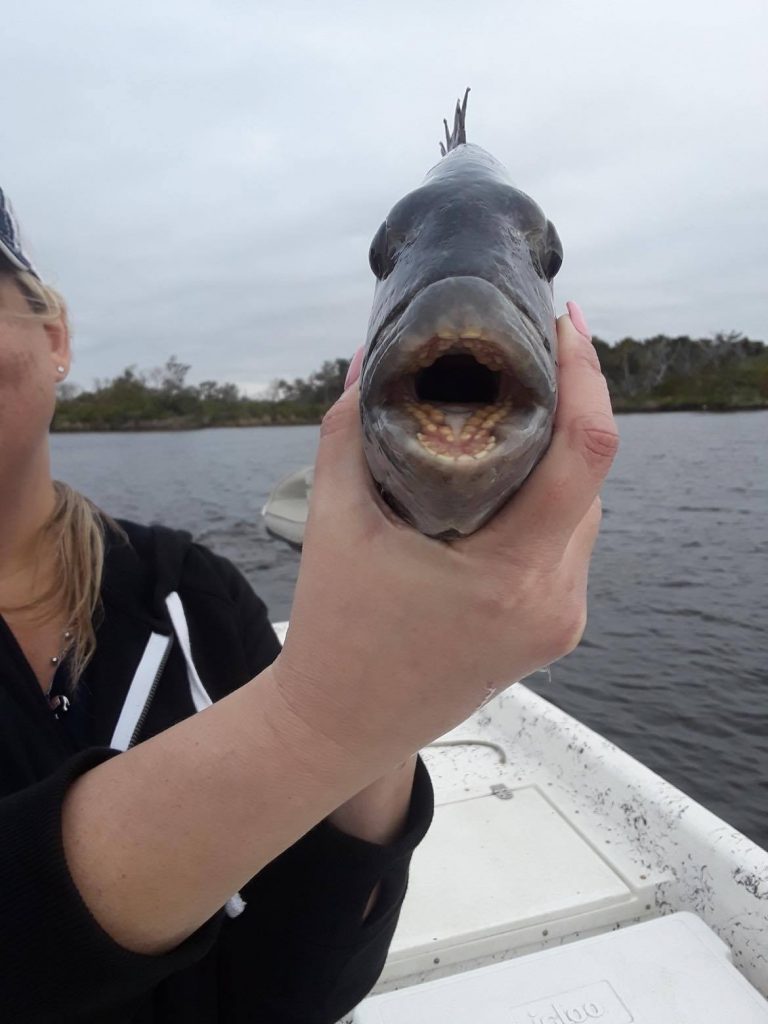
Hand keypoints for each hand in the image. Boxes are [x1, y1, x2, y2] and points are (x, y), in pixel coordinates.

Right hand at [269, 311, 617, 775]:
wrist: (342, 724)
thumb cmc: (335, 630)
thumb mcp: (334, 521)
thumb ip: (350, 429)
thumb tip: (369, 355)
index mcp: (510, 574)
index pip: (586, 453)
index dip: (587, 374)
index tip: (565, 322)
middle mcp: (554, 599)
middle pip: (589, 475)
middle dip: (564, 408)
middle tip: (522, 357)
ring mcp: (561, 619)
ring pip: (583, 509)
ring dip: (554, 458)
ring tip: (508, 415)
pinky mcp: (554, 629)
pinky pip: (568, 544)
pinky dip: (546, 502)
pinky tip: (504, 482)